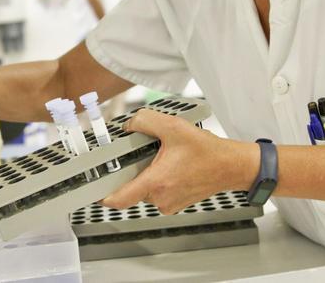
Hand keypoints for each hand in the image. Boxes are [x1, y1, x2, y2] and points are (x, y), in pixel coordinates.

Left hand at [101, 109, 257, 213]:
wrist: (230, 166)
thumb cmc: (207, 152)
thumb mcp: (173, 126)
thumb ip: (145, 120)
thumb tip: (129, 124)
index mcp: (157, 181)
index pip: (120, 198)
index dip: (103, 196)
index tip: (94, 190)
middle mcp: (161, 197)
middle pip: (132, 187)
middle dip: (134, 170)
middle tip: (144, 154)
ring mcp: (169, 203)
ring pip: (145, 189)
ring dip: (148, 174)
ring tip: (164, 158)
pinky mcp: (175, 204)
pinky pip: (157, 192)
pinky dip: (159, 180)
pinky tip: (171, 166)